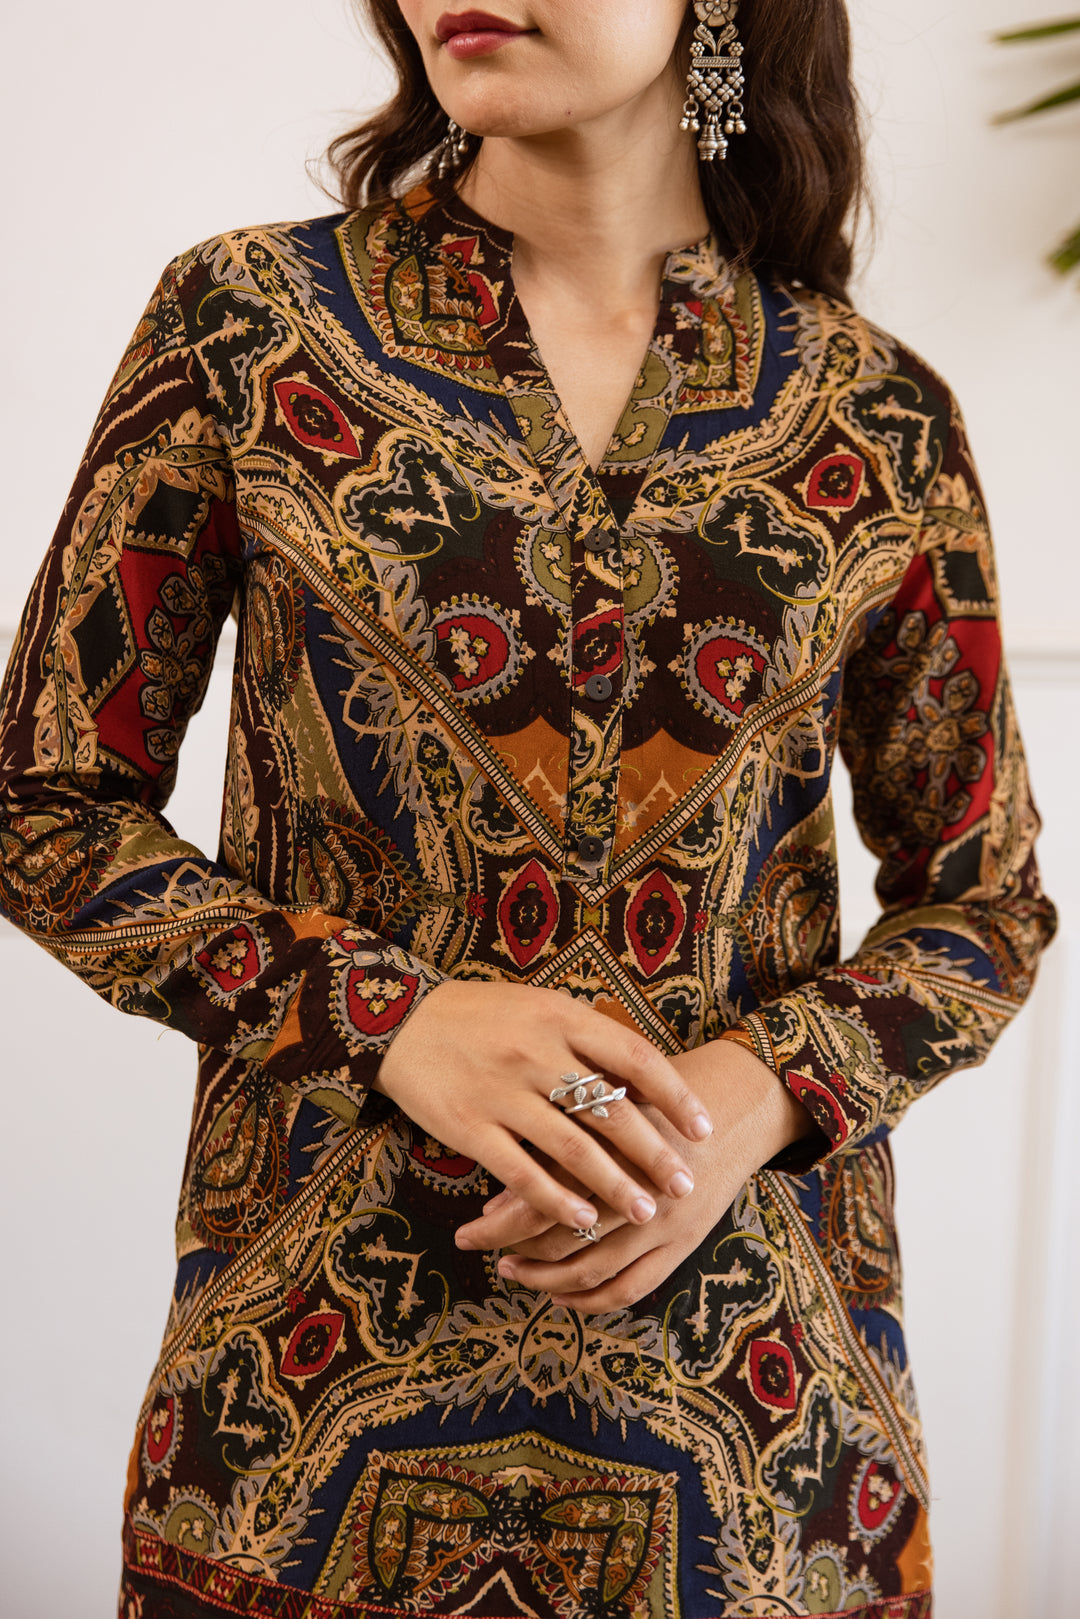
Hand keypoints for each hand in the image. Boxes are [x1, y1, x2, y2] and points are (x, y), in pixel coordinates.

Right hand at [373, 979, 713, 1234]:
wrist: (402, 1021)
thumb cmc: (482, 1016)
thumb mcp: (539, 1007)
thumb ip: (586, 1038)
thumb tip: (642, 1077)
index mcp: (561, 1017)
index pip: (634, 1057)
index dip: (675, 1095)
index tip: (703, 1128)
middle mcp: (536, 1053)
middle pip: (610, 1110)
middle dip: (654, 1153)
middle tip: (684, 1185)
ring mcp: (502, 1092)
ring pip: (572, 1148)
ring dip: (614, 1186)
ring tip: (644, 1212)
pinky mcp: (469, 1126)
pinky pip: (521, 1171)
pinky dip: (557, 1199)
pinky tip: (583, 1220)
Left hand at [454, 1039, 812, 1311]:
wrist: (742, 1103)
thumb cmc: (662, 1093)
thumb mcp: (607, 1103)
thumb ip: (557, 1143)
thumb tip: (497, 1198)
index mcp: (609, 1150)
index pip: (541, 1200)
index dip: (498, 1223)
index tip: (467, 1230)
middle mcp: (635, 1192)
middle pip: (560, 1239)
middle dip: (513, 1251)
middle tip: (478, 1250)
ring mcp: (663, 1224)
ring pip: (591, 1271)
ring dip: (546, 1281)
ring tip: (514, 1272)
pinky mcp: (684, 1244)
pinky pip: (631, 1288)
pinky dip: (592, 1301)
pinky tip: (563, 1295)